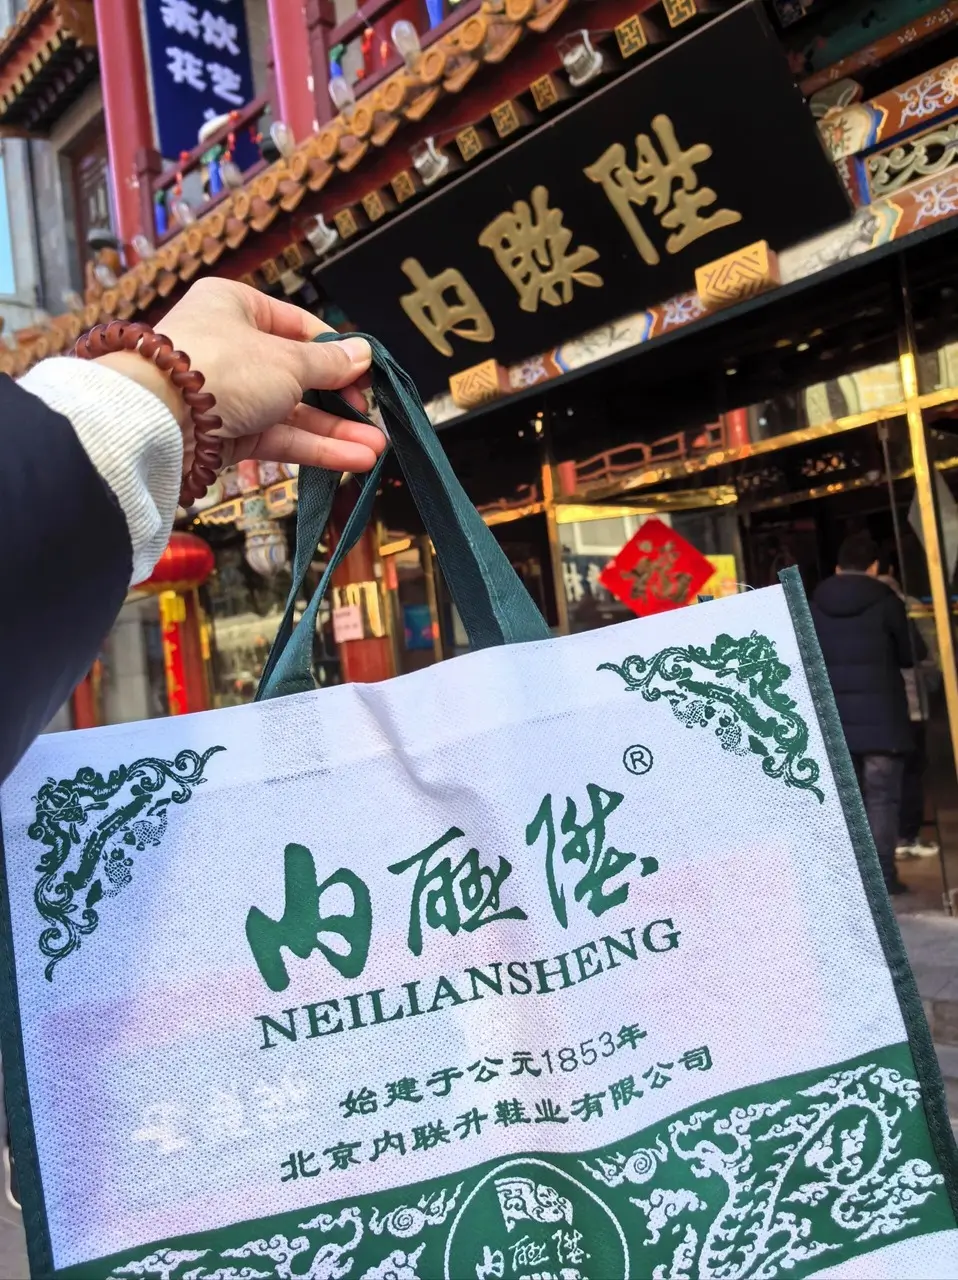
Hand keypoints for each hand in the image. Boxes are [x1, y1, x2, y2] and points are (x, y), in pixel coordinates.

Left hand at [96, 277, 385, 476]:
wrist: (157, 418)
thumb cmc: (221, 366)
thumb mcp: (287, 360)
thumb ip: (328, 364)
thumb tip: (363, 354)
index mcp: (236, 306)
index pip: (298, 326)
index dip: (337, 351)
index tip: (368, 374)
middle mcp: (230, 347)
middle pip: (298, 374)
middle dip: (340, 400)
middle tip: (375, 416)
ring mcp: (228, 394)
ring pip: (291, 412)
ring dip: (335, 431)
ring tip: (376, 448)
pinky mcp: (225, 435)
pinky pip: (278, 438)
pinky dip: (314, 449)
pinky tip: (354, 460)